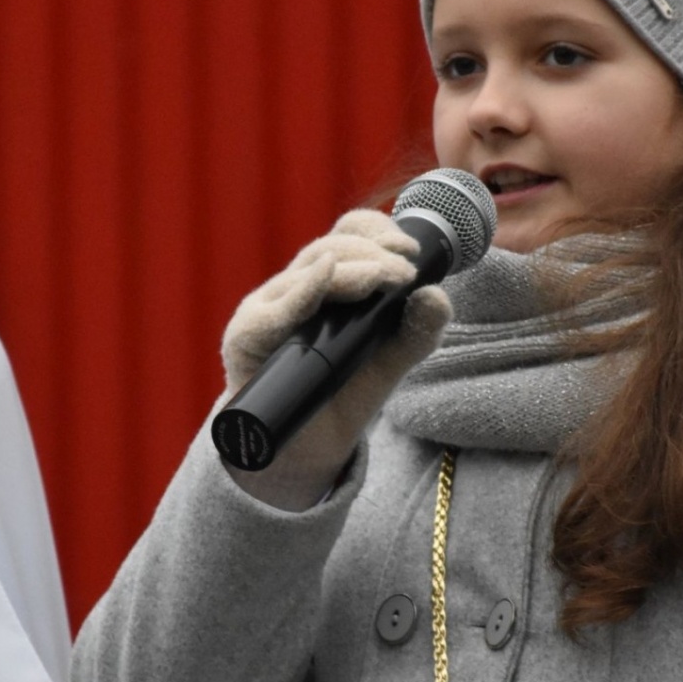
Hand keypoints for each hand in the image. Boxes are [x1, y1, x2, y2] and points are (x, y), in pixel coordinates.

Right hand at [220, 209, 450, 507]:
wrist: (304, 451)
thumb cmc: (341, 394)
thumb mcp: (390, 362)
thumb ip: (417, 331)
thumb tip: (436, 295)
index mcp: (328, 283)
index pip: (346, 234)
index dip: (376, 229)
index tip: (410, 248)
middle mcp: (296, 288)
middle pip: (331, 247)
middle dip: (373, 252)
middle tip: (406, 272)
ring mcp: (269, 310)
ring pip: (306, 270)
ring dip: (352, 268)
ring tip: (385, 278)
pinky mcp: (246, 339)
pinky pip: (268, 312)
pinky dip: (300, 290)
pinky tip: (324, 275)